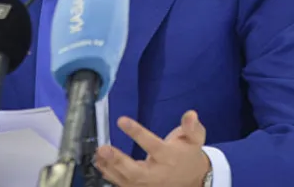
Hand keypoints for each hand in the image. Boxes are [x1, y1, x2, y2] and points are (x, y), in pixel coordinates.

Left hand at [94, 110, 211, 186]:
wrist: (193, 179)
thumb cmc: (188, 154)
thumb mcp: (195, 139)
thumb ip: (192, 127)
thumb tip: (191, 114)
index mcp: (169, 157)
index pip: (152, 145)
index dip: (137, 133)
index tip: (121, 120)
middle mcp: (157, 173)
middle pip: (136, 171)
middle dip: (118, 160)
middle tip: (104, 148)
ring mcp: (148, 184)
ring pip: (127, 180)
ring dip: (110, 167)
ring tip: (98, 153)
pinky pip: (124, 184)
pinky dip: (110, 175)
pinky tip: (100, 164)